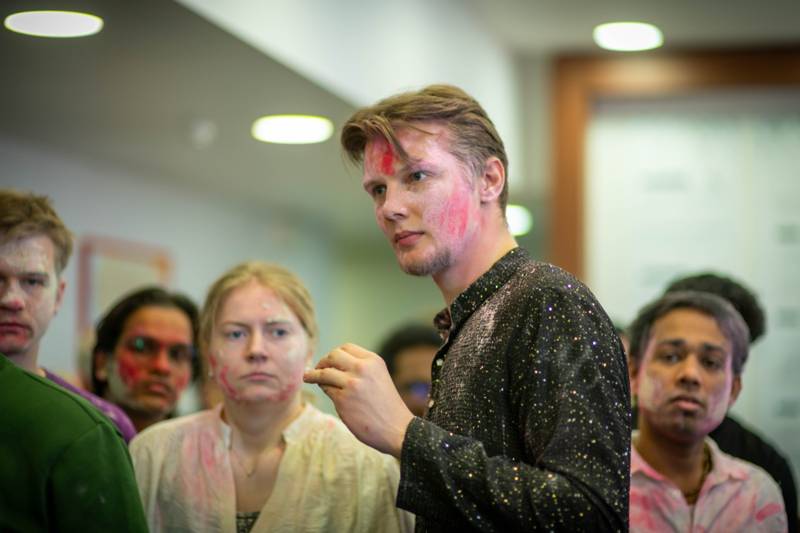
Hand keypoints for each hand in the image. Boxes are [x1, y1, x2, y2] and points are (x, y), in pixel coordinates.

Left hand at [303, 343, 413, 457]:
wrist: (397, 429)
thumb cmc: (387, 407)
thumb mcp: (379, 378)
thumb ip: (361, 370)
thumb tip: (332, 366)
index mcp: (373, 361)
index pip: (346, 348)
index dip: (335, 354)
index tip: (329, 361)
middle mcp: (362, 368)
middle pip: (333, 356)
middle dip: (322, 362)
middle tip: (317, 369)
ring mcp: (352, 384)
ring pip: (325, 372)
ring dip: (314, 375)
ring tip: (307, 377)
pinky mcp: (343, 400)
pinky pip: (326, 389)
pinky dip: (323, 389)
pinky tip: (324, 391)